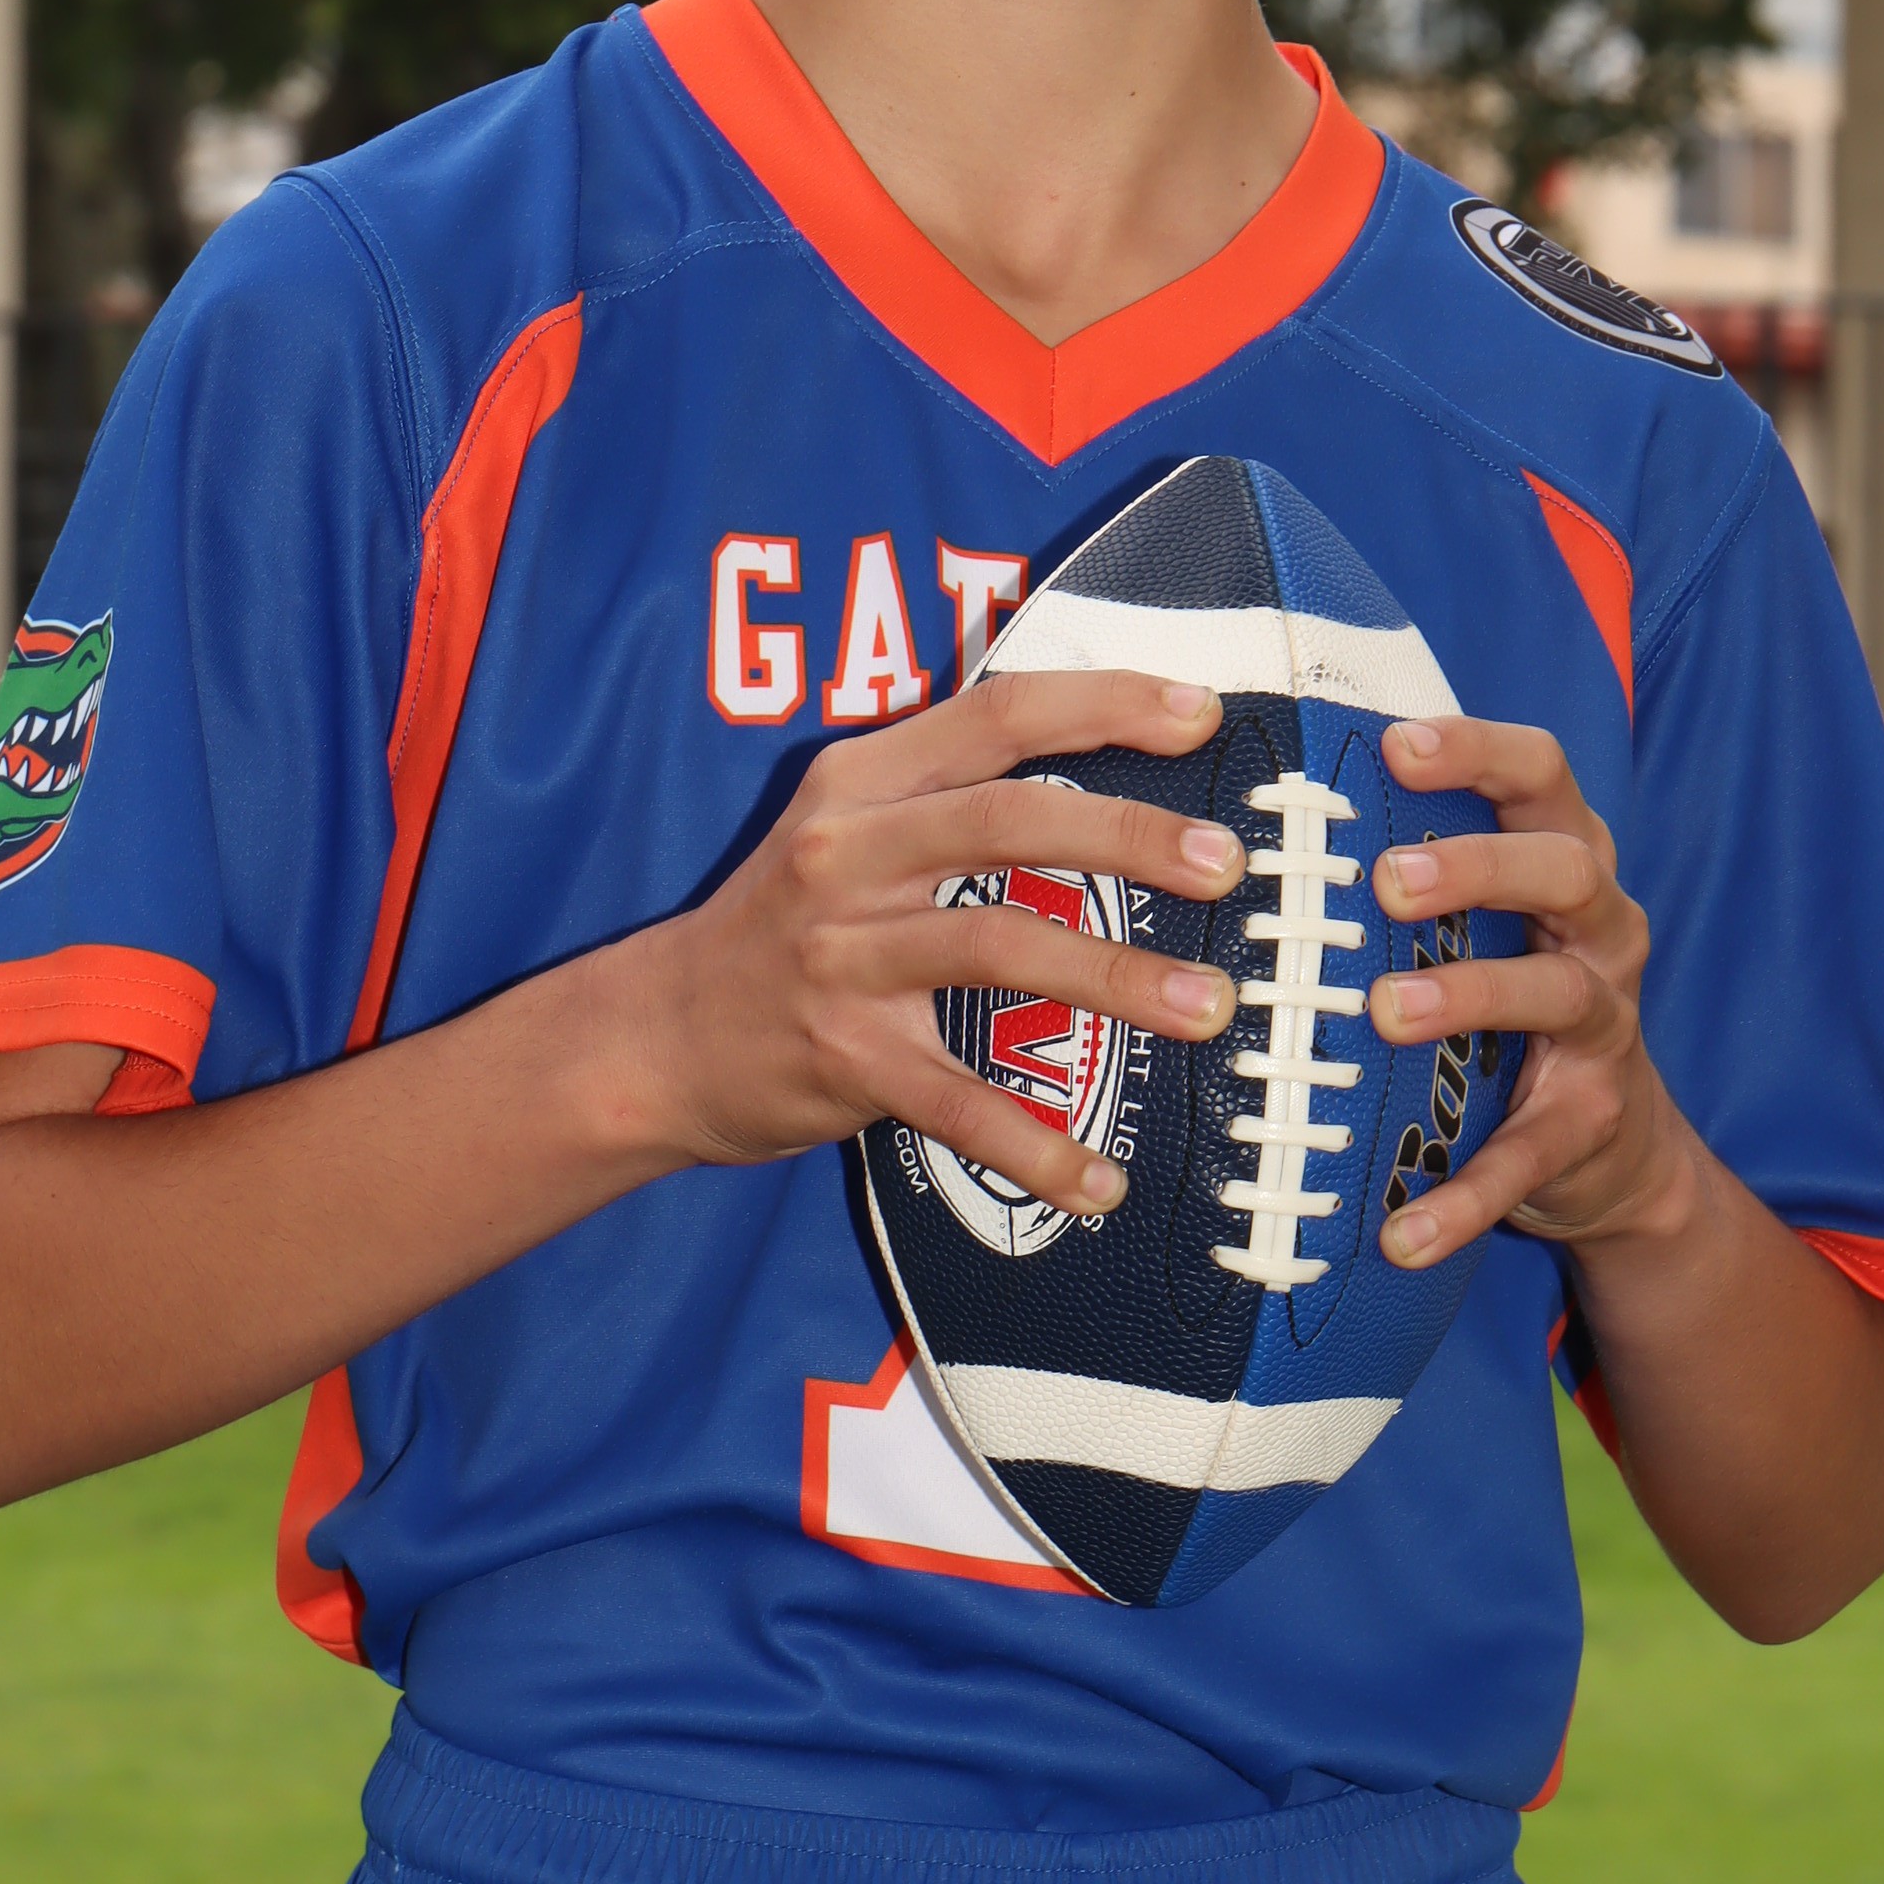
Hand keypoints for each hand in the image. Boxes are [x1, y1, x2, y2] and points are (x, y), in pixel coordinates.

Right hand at [615, 667, 1247, 1223]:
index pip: (995, 714)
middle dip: (1130, 836)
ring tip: (1210, 1007)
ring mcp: (841, 958)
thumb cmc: (787, 926)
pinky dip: (1036, 1144)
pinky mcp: (841, 1058)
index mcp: (860, 781)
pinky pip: (957, 1102)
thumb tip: (1108, 772)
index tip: (1202, 717)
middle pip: (1007, 821)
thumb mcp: (845, 826)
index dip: (1103, 705)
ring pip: (997, 948)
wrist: (655, 1037)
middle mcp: (846, 855)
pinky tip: (1104, 1179)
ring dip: (1116, 979)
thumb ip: (951, 791)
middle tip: (1228, 866)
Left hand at [1362, 717, 1691, 1269]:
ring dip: (1471, 997)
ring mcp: (1605, 1026)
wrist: (1610, 1146)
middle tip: (1386, 883)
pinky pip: (1527, 1158)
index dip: (1478, 750)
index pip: (1542, 774)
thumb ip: (1413, 871)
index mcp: (1565, 860)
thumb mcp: (1479, 924)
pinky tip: (1400, 1231)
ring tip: (1388, 1012)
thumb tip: (1262, 818)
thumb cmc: (1506, 1001)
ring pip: (1557, 993)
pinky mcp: (1590, 1122)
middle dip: (1476, 866)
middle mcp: (1600, 930)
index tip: (1396, 748)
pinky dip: (1464, 1196)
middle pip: (1567, 867)